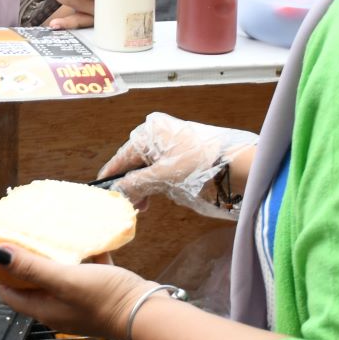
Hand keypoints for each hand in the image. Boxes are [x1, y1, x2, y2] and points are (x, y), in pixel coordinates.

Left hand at [0, 242, 152, 339]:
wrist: (146, 313)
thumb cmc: (104, 299)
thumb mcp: (63, 279)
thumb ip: (30, 267)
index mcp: (44, 309)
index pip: (10, 294)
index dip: (0, 274)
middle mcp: (58, 309)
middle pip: (32, 284)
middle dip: (26, 262)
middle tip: (23, 237)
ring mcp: (79, 303)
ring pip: (59, 277)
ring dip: (54, 258)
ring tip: (52, 236)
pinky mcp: (99, 295)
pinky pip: (85, 273)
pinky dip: (83, 258)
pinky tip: (87, 241)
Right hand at [98, 112, 256, 216]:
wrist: (239, 165)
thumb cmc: (198, 167)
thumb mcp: (162, 178)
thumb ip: (135, 185)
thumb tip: (116, 192)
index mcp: (149, 133)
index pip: (121, 157)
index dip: (111, 176)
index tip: (99, 192)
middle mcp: (158, 133)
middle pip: (134, 162)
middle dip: (129, 185)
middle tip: (127, 207)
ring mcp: (173, 142)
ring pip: (148, 167)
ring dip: (143, 187)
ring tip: (142, 207)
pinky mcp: (185, 152)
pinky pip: (162, 167)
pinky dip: (156, 182)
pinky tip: (155, 198)